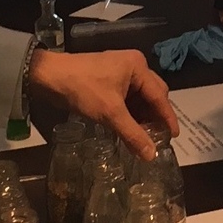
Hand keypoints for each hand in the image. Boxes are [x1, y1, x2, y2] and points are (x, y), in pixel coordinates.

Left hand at [29, 48, 177, 159]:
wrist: (48, 76)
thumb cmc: (83, 89)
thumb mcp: (110, 113)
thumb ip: (133, 134)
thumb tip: (151, 156)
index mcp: (138, 67)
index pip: (160, 96)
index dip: (167, 118)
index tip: (173, 137)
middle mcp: (134, 66)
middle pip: (153, 94)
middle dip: (155, 116)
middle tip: (156, 137)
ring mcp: (121, 71)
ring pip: (140, 97)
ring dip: (141, 116)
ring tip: (142, 136)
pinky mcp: (109, 79)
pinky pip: (127, 97)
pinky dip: (130, 113)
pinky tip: (128, 128)